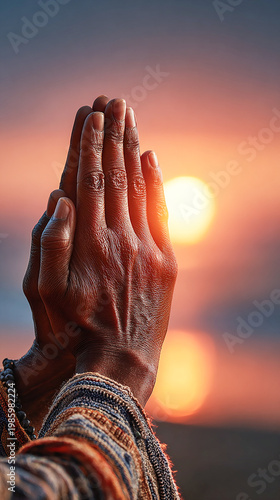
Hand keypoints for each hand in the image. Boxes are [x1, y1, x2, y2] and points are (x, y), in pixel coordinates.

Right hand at [38, 99, 176, 405]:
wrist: (120, 359)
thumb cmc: (73, 327)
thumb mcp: (43, 292)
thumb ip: (49, 244)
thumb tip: (59, 198)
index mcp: (88, 242)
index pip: (89, 180)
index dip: (89, 144)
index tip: (91, 113)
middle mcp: (119, 239)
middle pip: (116, 175)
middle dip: (113, 134)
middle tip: (113, 100)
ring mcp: (146, 248)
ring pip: (139, 187)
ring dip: (133, 148)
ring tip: (129, 115)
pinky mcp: (166, 261)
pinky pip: (162, 213)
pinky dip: (157, 182)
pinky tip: (152, 156)